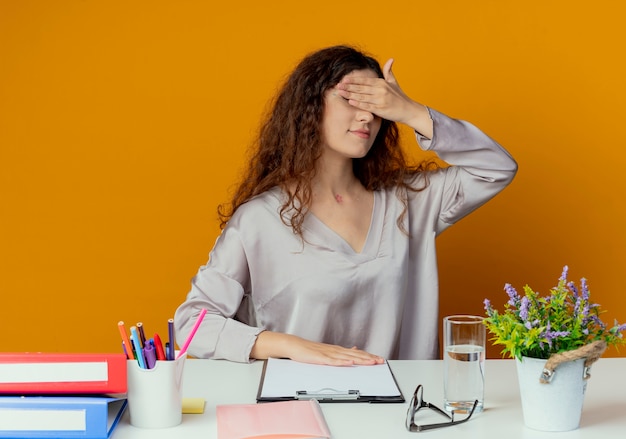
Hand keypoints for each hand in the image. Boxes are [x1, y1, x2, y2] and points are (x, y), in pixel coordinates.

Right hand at [251, 331, 384, 365]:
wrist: (295, 345)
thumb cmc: (310, 350)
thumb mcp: (329, 351)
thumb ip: (342, 352)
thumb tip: (356, 350)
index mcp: (338, 350)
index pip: (357, 353)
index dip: (369, 356)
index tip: (380, 359)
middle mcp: (335, 350)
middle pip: (355, 355)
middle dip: (369, 358)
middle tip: (380, 361)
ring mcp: (328, 353)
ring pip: (347, 357)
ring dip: (360, 359)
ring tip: (371, 362)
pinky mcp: (321, 358)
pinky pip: (334, 361)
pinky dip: (343, 361)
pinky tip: (350, 362)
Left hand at [336, 59, 432, 137]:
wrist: (409, 110)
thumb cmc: (400, 97)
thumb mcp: (394, 83)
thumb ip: (389, 72)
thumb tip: (390, 59)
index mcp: (382, 83)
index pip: (364, 81)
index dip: (353, 80)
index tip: (343, 80)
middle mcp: (381, 90)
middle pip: (361, 88)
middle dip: (348, 87)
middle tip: (338, 86)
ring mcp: (381, 99)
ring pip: (362, 96)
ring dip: (350, 94)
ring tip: (340, 93)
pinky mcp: (381, 109)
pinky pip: (367, 105)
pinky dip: (358, 103)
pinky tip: (350, 101)